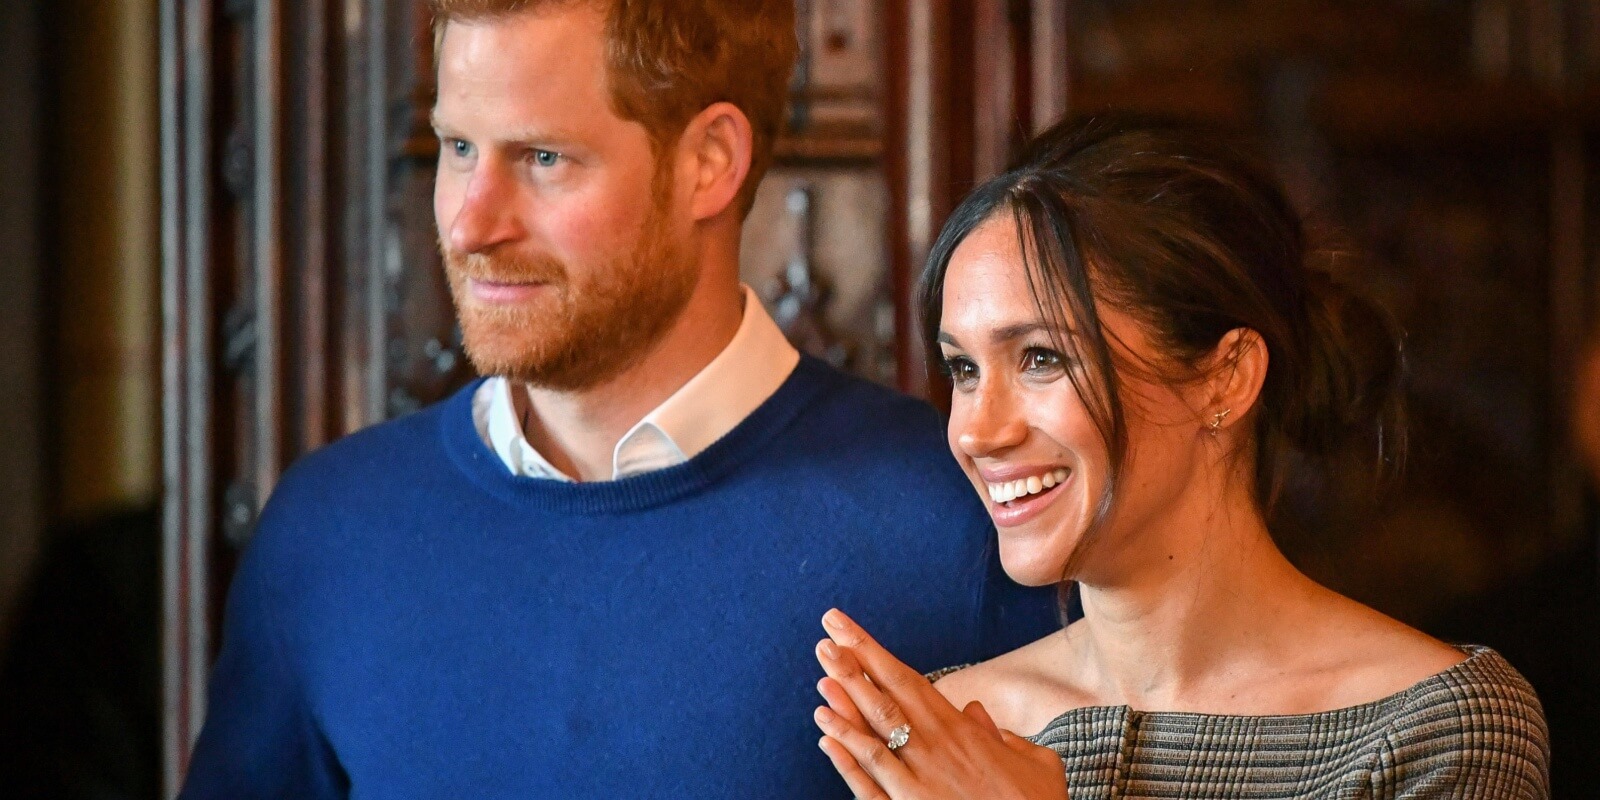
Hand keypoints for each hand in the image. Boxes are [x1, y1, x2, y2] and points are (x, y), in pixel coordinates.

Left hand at [812, 609, 1067, 799]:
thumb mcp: (1035, 762)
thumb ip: (1002, 735)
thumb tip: (978, 712)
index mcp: (963, 729)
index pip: (909, 681)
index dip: (876, 654)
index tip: (849, 631)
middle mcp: (938, 747)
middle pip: (888, 696)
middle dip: (854, 663)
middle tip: (826, 635)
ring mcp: (921, 778)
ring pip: (876, 731)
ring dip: (846, 700)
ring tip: (821, 673)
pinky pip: (872, 779)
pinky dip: (848, 755)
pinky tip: (825, 734)